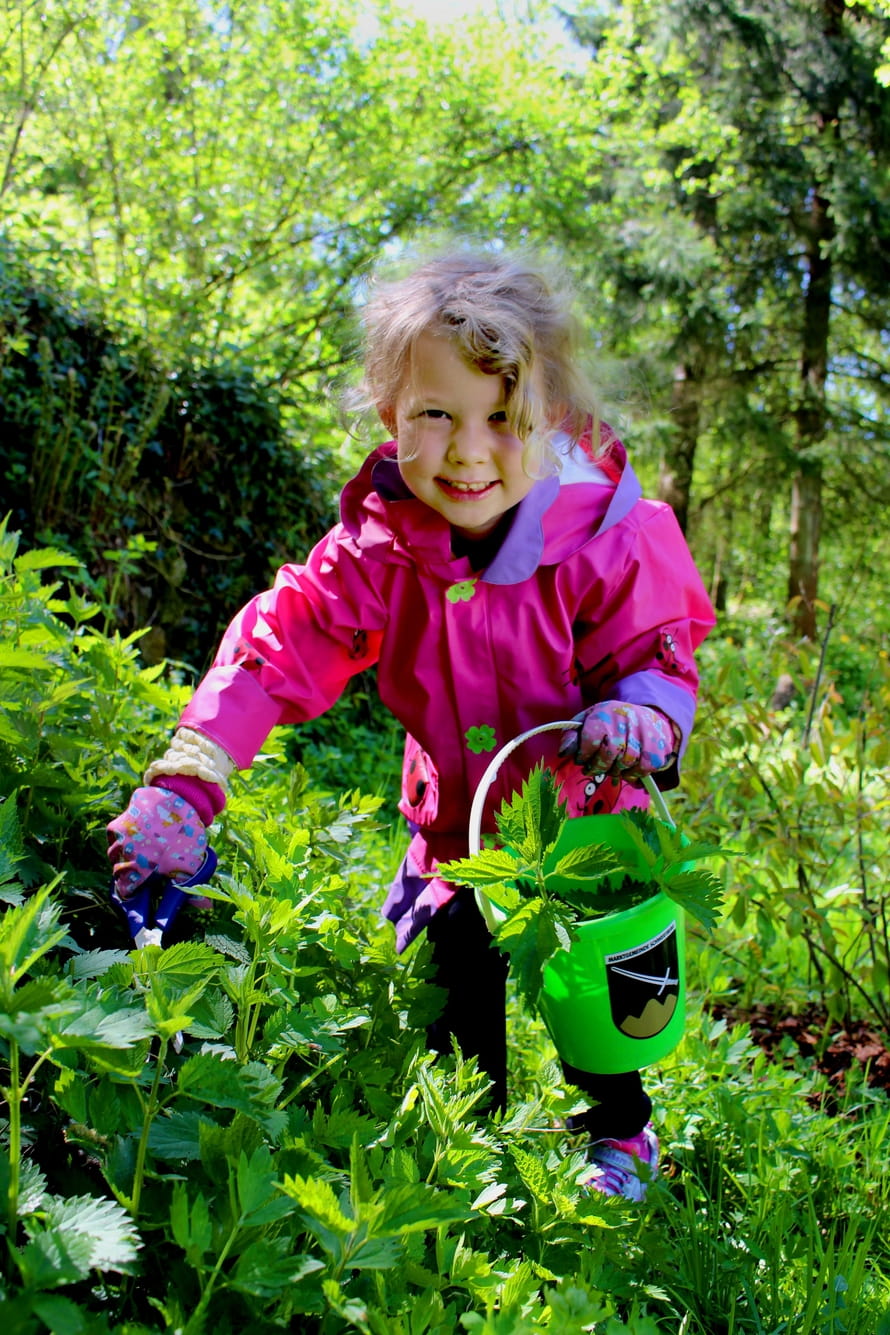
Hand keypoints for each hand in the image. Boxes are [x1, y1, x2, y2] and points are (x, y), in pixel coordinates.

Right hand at [107, 786, 207, 898]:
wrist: (180, 799)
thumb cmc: (186, 836)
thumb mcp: (191, 865)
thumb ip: (192, 888)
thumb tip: (206, 908)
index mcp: (138, 870)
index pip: (125, 892)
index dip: (134, 893)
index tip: (141, 888)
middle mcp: (123, 855)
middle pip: (118, 874)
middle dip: (130, 873)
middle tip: (147, 867)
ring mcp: (117, 839)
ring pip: (114, 856)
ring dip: (125, 856)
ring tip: (143, 851)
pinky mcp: (115, 824)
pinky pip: (113, 838)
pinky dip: (122, 840)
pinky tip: (138, 836)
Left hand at [558, 702, 677, 779]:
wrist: (646, 718)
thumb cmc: (610, 722)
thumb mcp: (587, 719)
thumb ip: (571, 734)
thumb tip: (563, 752)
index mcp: (605, 714)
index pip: (590, 740)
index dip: (583, 755)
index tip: (582, 758)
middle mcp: (625, 723)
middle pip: (607, 755)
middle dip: (597, 767)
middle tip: (593, 768)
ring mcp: (642, 736)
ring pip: (624, 765)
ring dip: (614, 771)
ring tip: (611, 766)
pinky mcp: (656, 750)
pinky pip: (641, 771)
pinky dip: (632, 775)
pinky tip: (627, 769)